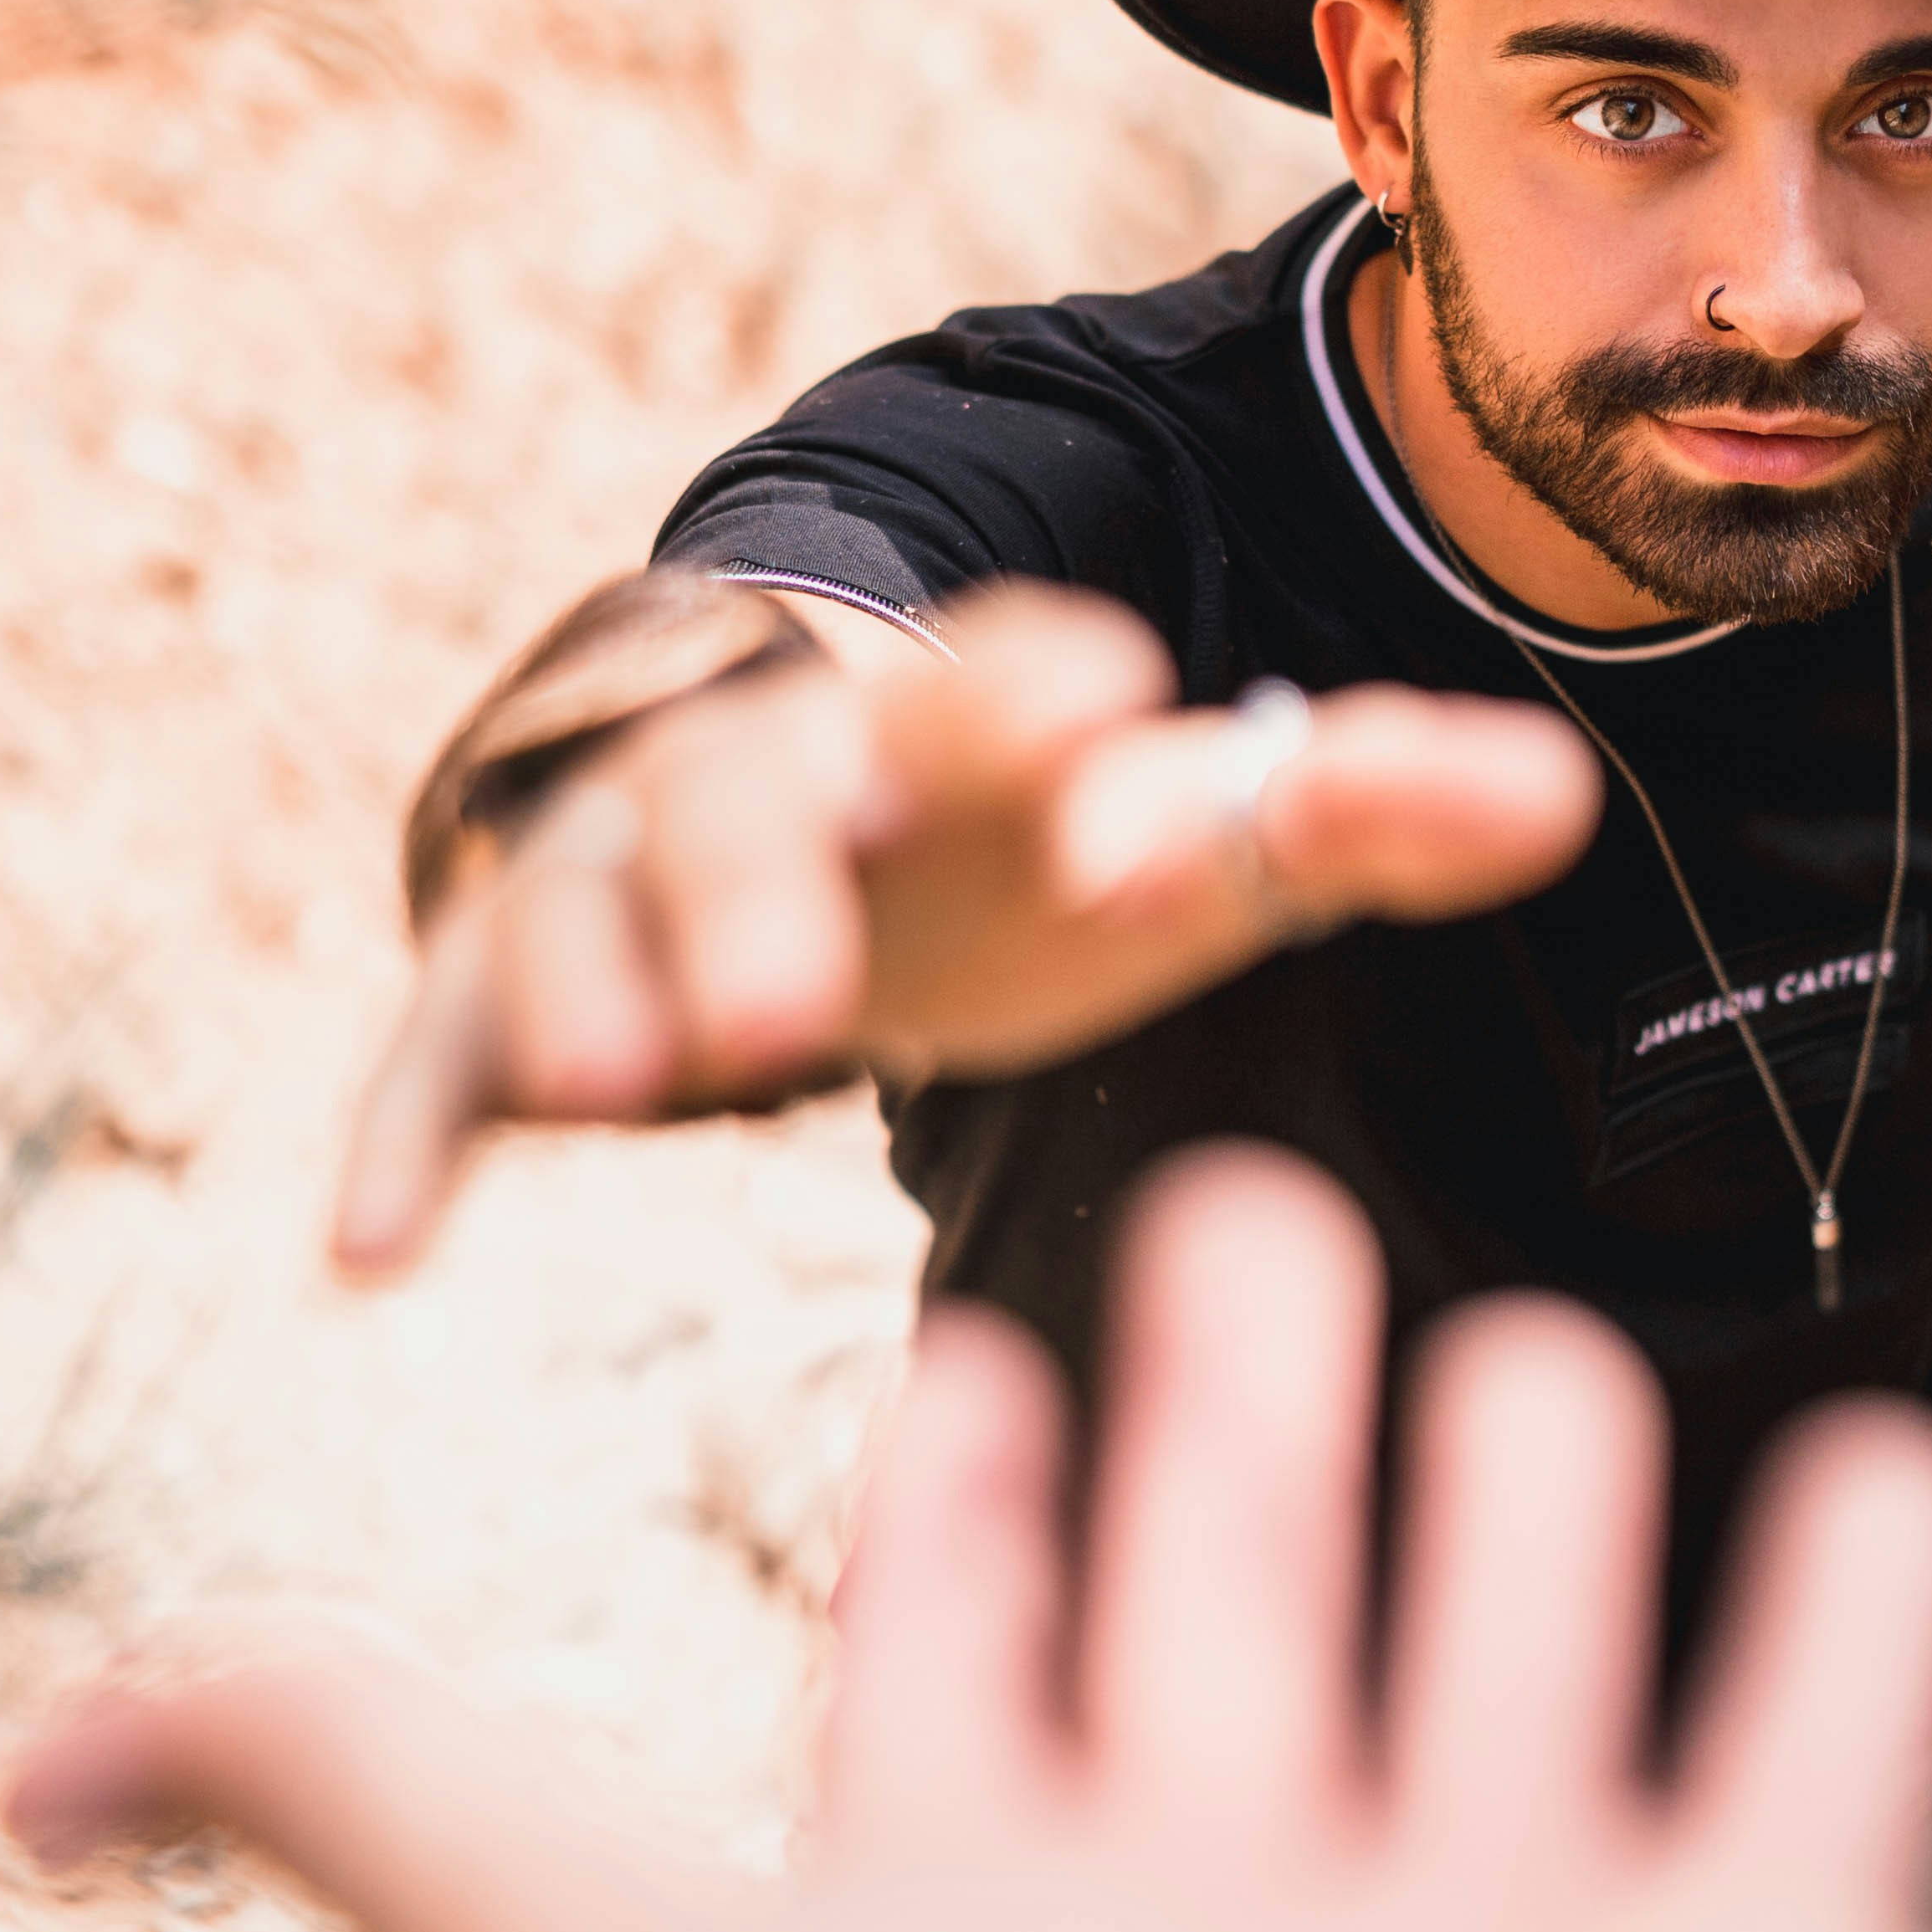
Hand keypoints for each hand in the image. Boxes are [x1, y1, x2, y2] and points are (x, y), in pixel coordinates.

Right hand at [336, 584, 1598, 1269]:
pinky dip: (405, 1136)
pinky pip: (441, 1052)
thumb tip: (1555, 792)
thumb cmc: (1030, 854)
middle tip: (808, 980)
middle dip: (779, 863)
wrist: (823, 846)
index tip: (1109, 706)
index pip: (999, 678)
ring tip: (636, 1074)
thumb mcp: (1188, 834)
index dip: (1039, 692)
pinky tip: (376, 1253)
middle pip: (766, 785)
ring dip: (599, 978)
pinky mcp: (510, 997)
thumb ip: (1356, 805)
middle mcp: (774, 768)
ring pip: (591, 898)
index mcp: (954, 717)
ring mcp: (623, 871)